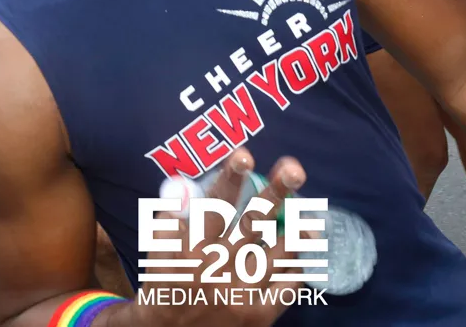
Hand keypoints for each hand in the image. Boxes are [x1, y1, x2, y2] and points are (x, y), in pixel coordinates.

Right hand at [139, 148, 304, 325]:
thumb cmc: (165, 289)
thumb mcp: (159, 252)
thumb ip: (171, 217)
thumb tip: (185, 185)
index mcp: (192, 250)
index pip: (214, 205)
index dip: (230, 178)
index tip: (244, 155)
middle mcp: (219, 269)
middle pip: (254, 223)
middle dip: (276, 193)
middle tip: (294, 170)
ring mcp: (242, 294)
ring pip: (278, 252)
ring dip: (295, 230)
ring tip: (307, 217)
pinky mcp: (259, 316)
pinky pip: (288, 285)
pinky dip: (296, 266)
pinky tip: (299, 254)